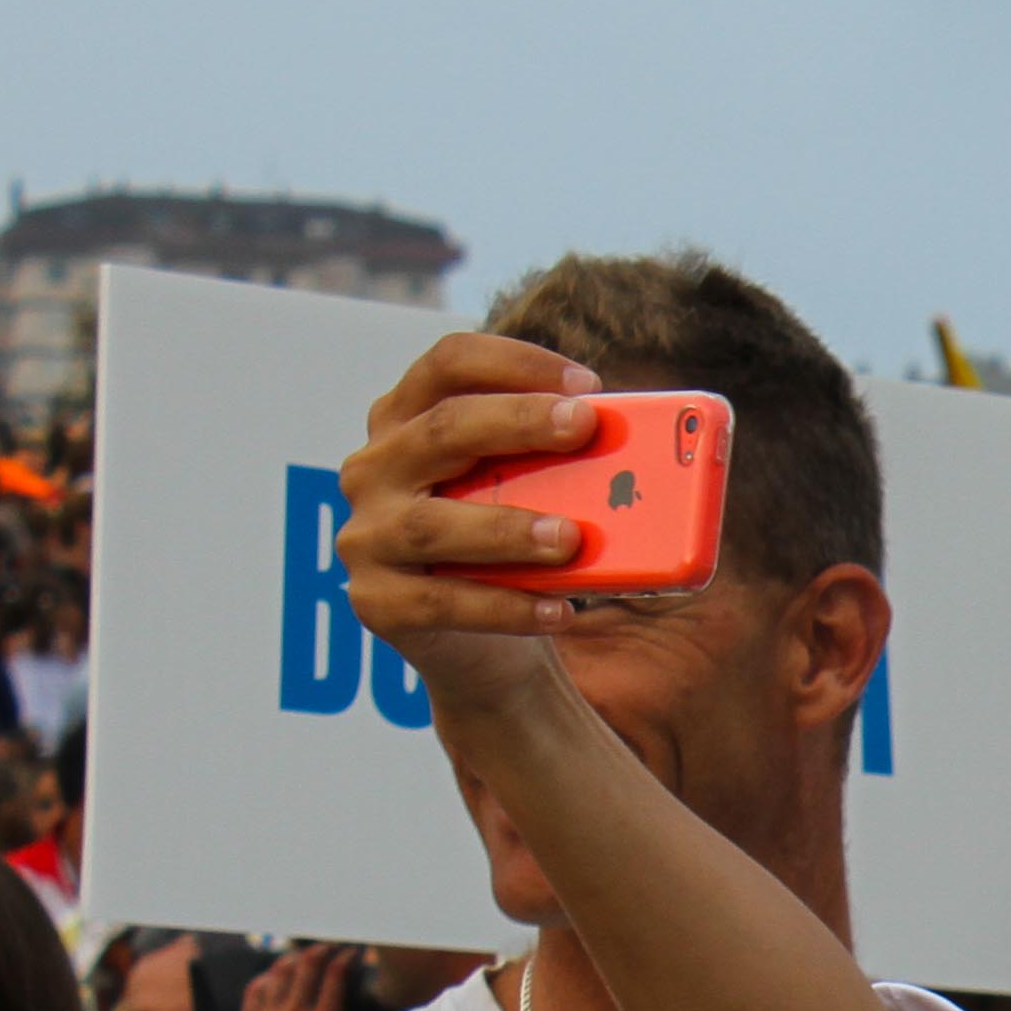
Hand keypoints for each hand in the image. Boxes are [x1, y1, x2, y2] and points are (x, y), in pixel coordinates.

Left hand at [233, 943, 360, 1010]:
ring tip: (304, 957)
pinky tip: (274, 976)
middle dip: (321, 950)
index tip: (353, 954)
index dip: (346, 959)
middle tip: (330, 948)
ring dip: (294, 959)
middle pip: (307, 965)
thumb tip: (359, 1010)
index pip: (336, 977)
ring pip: (279, 971)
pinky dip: (267, 977)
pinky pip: (255, 988)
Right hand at [330, 333, 619, 713]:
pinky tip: (561, 611)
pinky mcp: (377, 602)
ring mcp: (367, 535)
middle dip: (518, 422)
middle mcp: (375, 469)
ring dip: (508, 527)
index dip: (516, 362)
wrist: (479, 648)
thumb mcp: (532, 497)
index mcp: (408, 421)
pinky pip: (444, 603)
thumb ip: (562, 467)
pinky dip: (508, 607)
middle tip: (585, 425)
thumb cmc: (510, 550)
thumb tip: (643, 453)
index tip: (588, 385)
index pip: (449, 363)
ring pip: (434, 524)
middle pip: (443, 429)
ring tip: (572, 538)